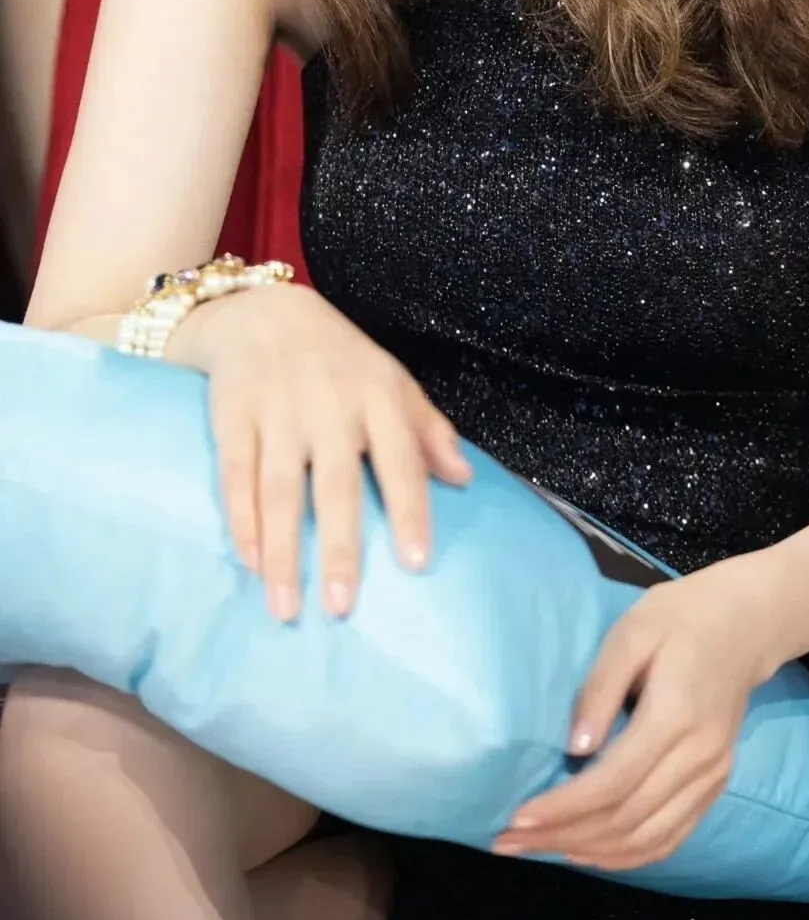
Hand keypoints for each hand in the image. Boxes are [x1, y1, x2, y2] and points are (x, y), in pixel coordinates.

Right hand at [166, 281, 471, 622]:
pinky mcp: (232, 412)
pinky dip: (241, 519)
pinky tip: (248, 561)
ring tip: (286, 608)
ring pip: (280, 489)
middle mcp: (328, 403)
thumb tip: (464, 478)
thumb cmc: (341, 360)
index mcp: (377, 395)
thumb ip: (428, 430)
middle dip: (338, 549)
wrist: (264, 311)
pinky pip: (235, 473)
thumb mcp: (392, 381)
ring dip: (282, 552)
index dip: (410, 510)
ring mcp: (277, 408)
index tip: (416, 563)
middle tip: (341, 607)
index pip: (400, 459)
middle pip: (335, 485)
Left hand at [494, 562, 773, 872]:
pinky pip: (670, 838)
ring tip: (537, 849)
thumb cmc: (678, 619)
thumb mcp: (632, 633)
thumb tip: (574, 747)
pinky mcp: (715, 786)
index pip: (613, 782)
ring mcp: (712, 778)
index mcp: (676, 718)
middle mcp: (699, 759)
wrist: (744, 625)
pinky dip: (627, 856)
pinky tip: (587, 852)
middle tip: (509, 842)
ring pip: (647, 839)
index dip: (564, 807)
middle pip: (625, 819)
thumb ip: (601, 689)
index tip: (517, 818)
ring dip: (589, 852)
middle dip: (562, 836)